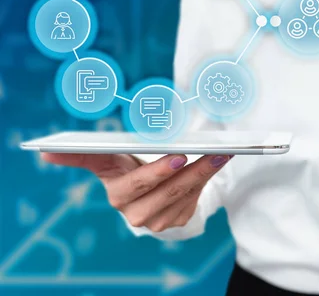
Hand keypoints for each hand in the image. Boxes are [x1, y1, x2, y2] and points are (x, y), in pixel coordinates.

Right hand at [40, 152, 232, 231]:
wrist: (164, 194)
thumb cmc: (142, 164)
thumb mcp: (124, 152)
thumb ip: (99, 147)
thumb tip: (48, 149)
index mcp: (110, 178)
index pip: (90, 162)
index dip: (74, 156)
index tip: (53, 147)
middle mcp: (126, 203)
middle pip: (147, 186)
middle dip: (166, 171)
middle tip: (182, 154)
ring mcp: (149, 218)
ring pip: (177, 193)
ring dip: (200, 172)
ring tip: (219, 153)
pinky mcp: (172, 223)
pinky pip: (192, 200)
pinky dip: (207, 179)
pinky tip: (219, 162)